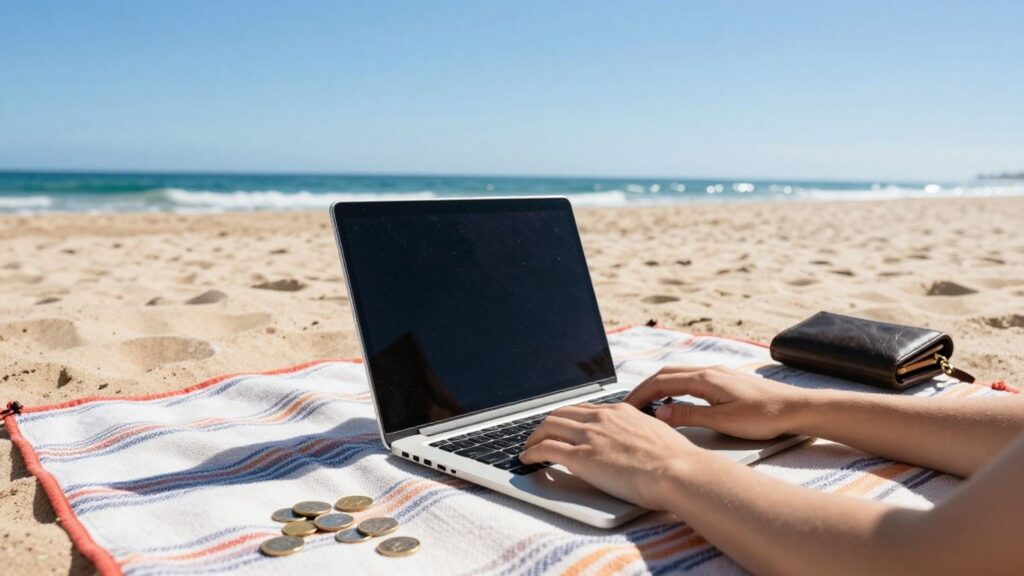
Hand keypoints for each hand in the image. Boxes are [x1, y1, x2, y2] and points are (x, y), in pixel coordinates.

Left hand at [519, 403, 707, 509]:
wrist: (677, 470)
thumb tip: (636, 443)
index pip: (583, 409)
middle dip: (546, 424)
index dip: (568, 418)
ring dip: (534, 437)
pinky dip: (531, 452)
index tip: (562, 425)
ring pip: (548, 427)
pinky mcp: (581, 457)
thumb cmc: (676, 460)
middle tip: (539, 436)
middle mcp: (601, 418)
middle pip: (561, 414)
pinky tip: (526, 459)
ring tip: (528, 448)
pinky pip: (546, 449)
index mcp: (620, 410)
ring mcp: (589, 436)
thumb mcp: (656, 434)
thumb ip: (639, 433)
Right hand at [624, 365, 808, 439]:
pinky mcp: (725, 379)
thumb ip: (690, 416)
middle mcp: (708, 371)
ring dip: (658, 386)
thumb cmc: (764, 416)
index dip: (640, 395)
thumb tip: (661, 413)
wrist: (796, 408)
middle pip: (665, 374)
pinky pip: (690, 378)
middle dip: (644, 388)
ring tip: (647, 404)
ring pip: (678, 374)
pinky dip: (674, 386)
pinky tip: (676, 399)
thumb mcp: (723, 421)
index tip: (625, 407)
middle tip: (629, 405)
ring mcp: (717, 373)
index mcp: (705, 379)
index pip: (661, 383)